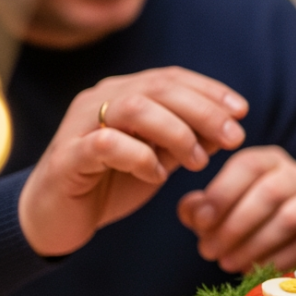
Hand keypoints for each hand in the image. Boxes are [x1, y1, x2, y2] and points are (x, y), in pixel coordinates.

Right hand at [18, 67, 247, 255]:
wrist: (54, 218)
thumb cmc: (109, 183)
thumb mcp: (158, 158)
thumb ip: (187, 140)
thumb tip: (228, 128)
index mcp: (122, 93)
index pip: (171, 78)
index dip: (209, 90)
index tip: (242, 110)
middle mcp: (99, 99)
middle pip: (158, 88)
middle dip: (203, 111)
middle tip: (233, 138)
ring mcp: (80, 125)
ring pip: (134, 108)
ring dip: (176, 132)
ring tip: (197, 161)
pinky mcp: (68, 157)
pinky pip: (105, 145)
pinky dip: (139, 157)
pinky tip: (156, 175)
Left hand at [177, 146, 295, 273]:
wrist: (279, 226)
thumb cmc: (240, 211)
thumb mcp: (217, 202)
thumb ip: (198, 207)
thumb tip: (196, 214)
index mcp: (268, 160)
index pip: (249, 165)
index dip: (222, 193)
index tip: (200, 223)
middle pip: (270, 193)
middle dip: (234, 226)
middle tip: (209, 251)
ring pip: (288, 220)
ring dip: (253, 245)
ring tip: (226, 263)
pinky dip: (275, 260)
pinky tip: (251, 269)